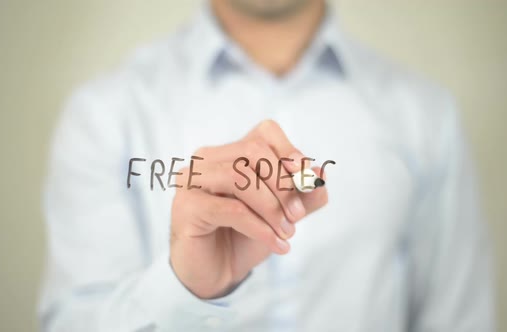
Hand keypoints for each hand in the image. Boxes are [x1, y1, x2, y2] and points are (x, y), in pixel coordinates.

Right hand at [169, 120, 327, 298]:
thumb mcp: (282, 214)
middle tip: (298, 215)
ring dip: (271, 207)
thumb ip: (303, 194)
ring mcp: (192, 180)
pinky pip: (231, 209)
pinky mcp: (186, 207)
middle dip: (283, 183)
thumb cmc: (244, 236)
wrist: (216, 274)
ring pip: (239, 177)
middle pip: (253, 151)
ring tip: (287, 232)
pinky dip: (259, 227)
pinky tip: (275, 244)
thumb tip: (321, 173)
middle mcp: (207, 159)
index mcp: (230, 153)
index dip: (289, 150)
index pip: (264, 132)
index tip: (307, 178)